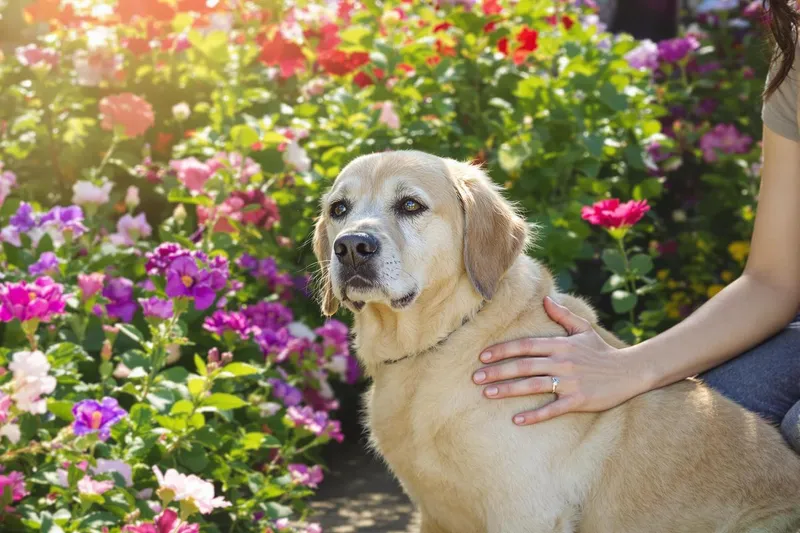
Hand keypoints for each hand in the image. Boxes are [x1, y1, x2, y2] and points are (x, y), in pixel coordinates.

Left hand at [473, 296, 648, 425]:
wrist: (630, 371)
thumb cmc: (603, 351)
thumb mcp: (584, 329)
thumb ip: (563, 315)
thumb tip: (545, 298)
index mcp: (560, 344)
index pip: (525, 345)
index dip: (503, 350)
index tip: (482, 356)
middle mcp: (562, 361)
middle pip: (524, 365)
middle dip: (498, 371)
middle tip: (475, 377)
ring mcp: (570, 381)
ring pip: (533, 385)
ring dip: (508, 389)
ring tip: (487, 394)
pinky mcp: (579, 400)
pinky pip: (553, 408)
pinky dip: (535, 415)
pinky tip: (517, 420)